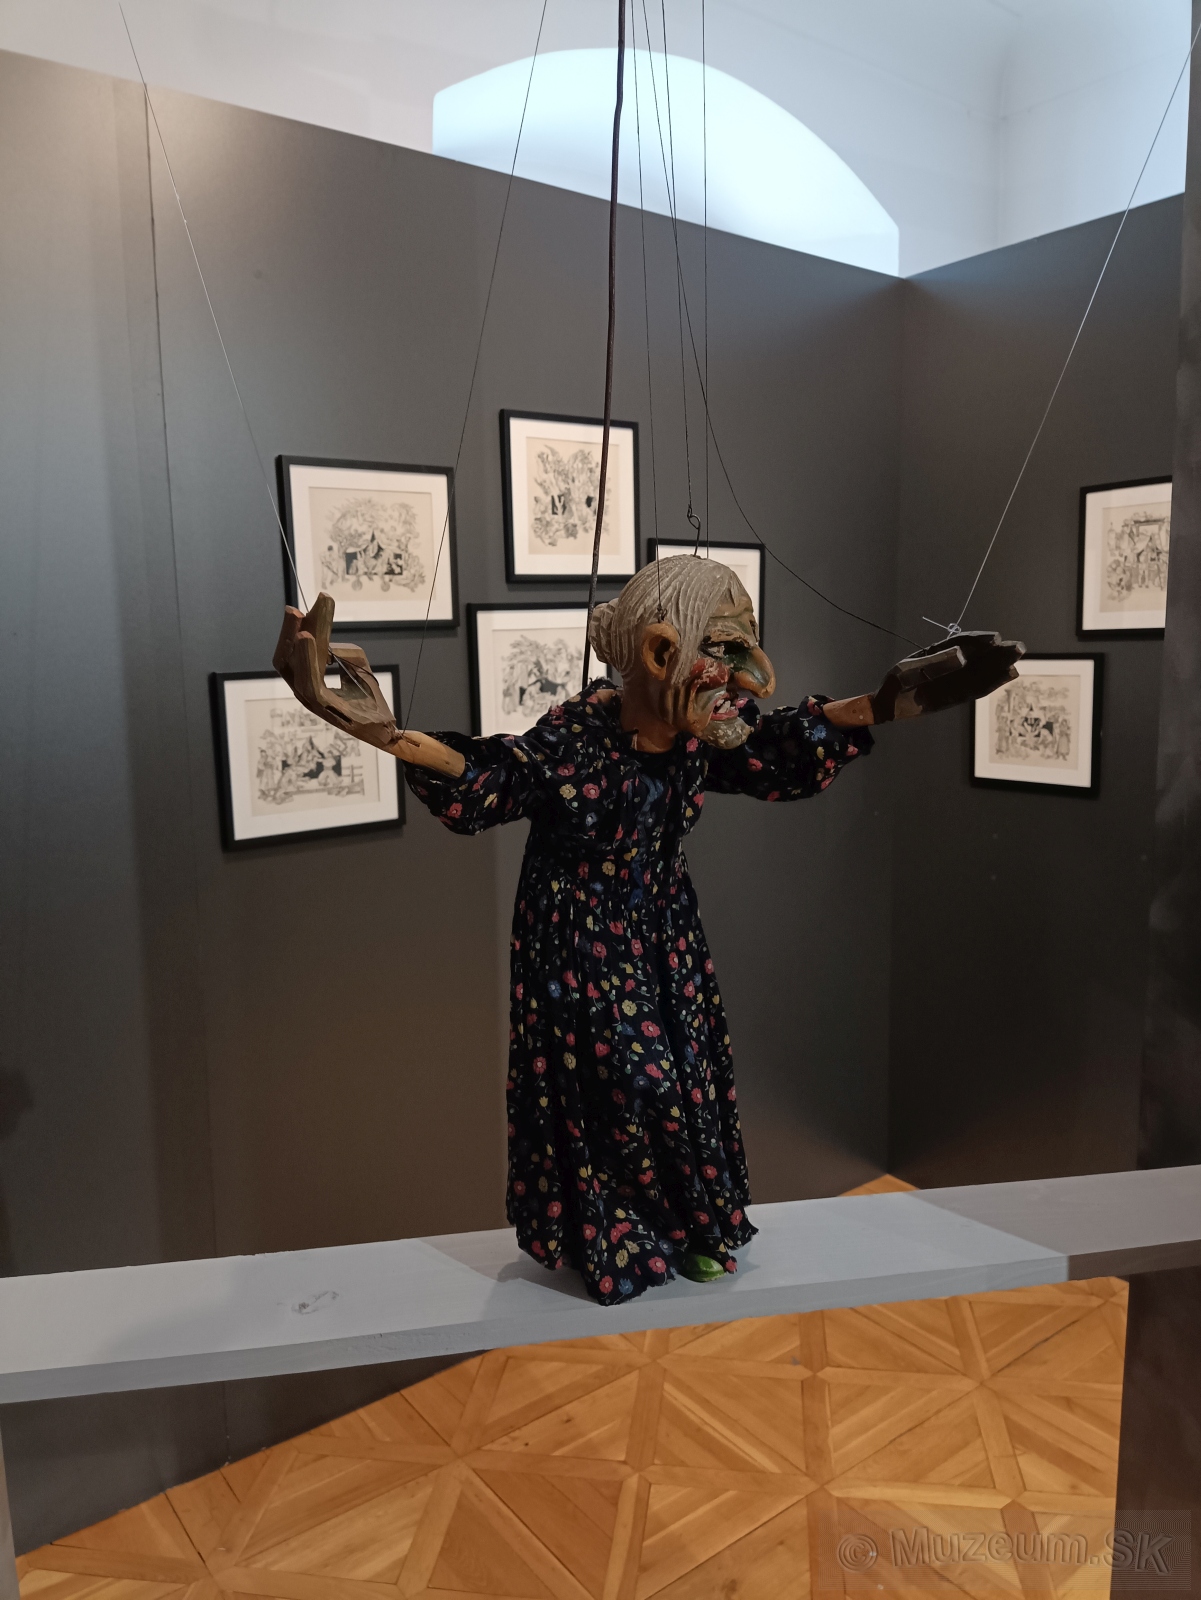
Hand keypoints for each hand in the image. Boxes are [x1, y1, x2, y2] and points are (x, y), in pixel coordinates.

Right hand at [273, 593, 399, 749]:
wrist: (384, 726)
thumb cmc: (368, 699)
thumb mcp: (355, 666)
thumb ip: (340, 651)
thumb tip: (326, 636)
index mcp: (308, 680)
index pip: (294, 651)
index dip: (294, 630)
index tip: (299, 608)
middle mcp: (303, 689)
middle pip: (286, 657)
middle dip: (288, 632)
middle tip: (294, 609)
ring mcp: (309, 699)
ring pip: (295, 667)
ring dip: (297, 642)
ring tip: (301, 620)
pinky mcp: (321, 706)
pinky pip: (310, 679)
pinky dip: (307, 658)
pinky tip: (309, 639)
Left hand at [871, 631, 1024, 722]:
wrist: (886, 706)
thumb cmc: (893, 686)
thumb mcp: (907, 672)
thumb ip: (934, 665)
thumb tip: (962, 656)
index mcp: (935, 653)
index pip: (960, 643)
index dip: (977, 640)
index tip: (995, 638)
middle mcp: (947, 665)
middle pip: (975, 657)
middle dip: (995, 652)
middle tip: (1018, 647)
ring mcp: (951, 680)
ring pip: (979, 672)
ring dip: (997, 667)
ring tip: (1016, 661)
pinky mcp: (955, 695)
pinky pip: (975, 688)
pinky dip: (991, 682)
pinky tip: (1007, 675)